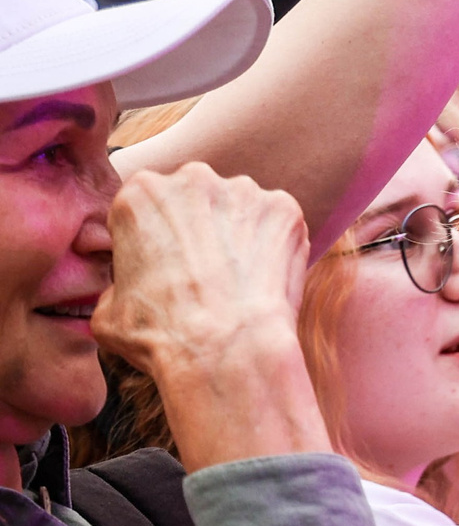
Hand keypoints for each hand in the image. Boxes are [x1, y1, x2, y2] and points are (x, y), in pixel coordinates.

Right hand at [92, 163, 330, 469]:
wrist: (226, 346)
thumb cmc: (159, 333)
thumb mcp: (107, 310)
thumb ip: (118, 281)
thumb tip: (127, 288)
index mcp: (139, 193)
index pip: (148, 208)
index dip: (155, 239)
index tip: (164, 265)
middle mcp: (192, 179)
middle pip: (196, 200)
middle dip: (199, 228)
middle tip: (204, 273)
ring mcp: (244, 190)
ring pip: (240, 209)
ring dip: (238, 235)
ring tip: (237, 280)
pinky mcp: (284, 208)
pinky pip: (278, 224)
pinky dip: (274, 246)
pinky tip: (265, 279)